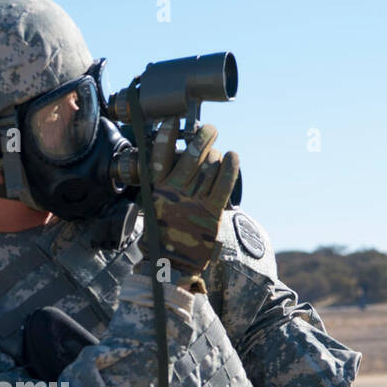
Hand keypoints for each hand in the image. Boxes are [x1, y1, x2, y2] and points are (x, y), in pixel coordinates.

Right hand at [145, 118, 239, 277]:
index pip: (159, 156)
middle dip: (202, 137)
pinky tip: (233, 157)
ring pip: (209, 166)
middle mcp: (174, 192)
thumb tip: (177, 158)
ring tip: (216, 154)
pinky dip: (230, 168)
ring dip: (215, 155)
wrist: (170, 265)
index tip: (172, 121)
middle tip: (210, 129)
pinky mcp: (211, 213)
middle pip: (190, 155)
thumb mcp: (154, 206)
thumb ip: (162, 185)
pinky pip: (224, 184)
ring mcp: (193, 202)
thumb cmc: (161, 234)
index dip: (166, 135)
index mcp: (156, 189)